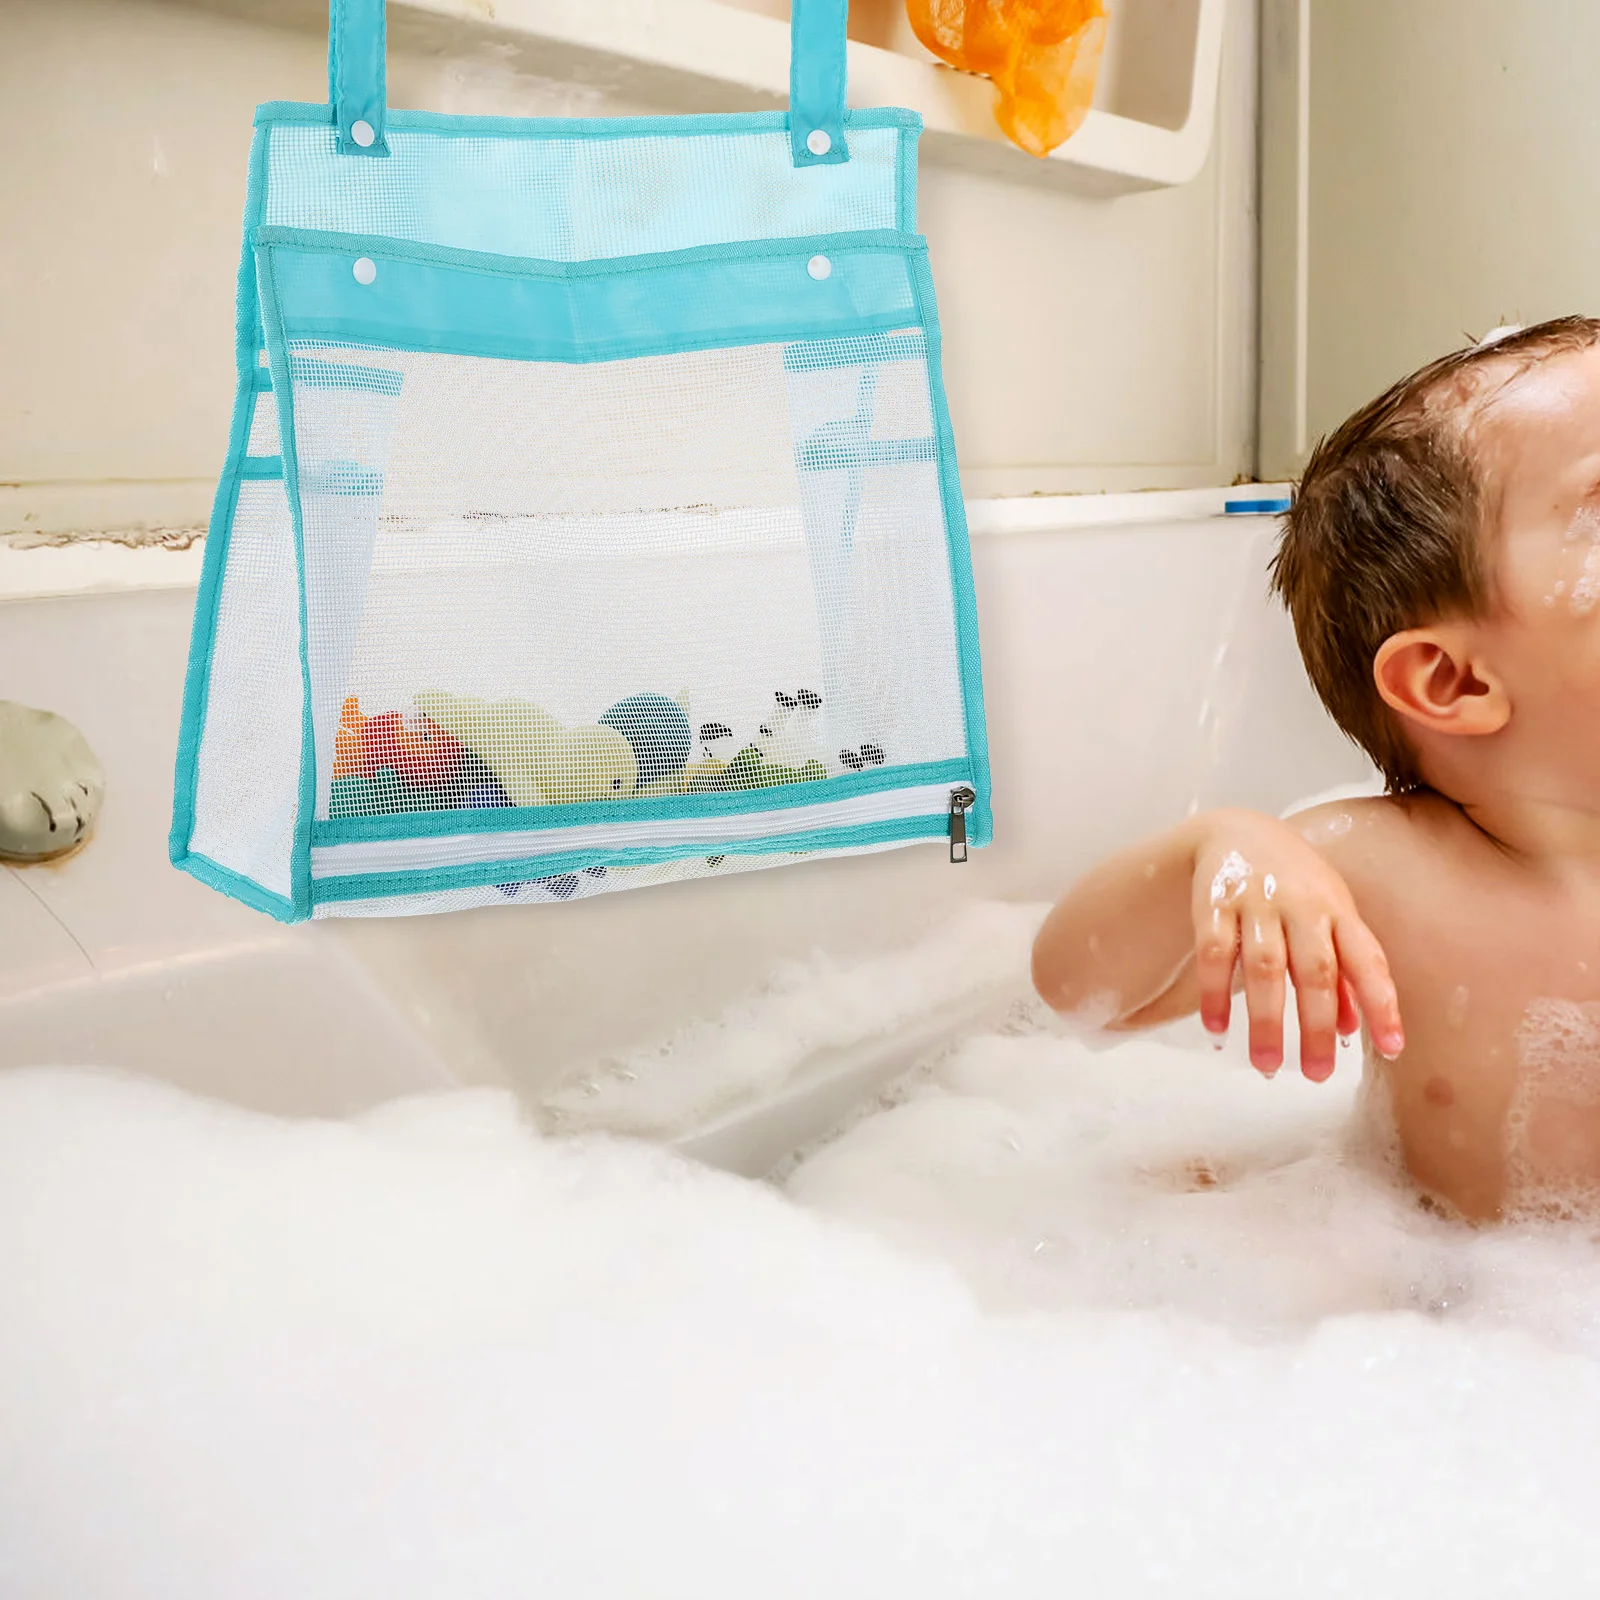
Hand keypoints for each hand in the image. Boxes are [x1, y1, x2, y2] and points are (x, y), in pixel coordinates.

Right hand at [1190, 813, 1402, 1080]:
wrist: (1237, 831)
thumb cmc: (1296, 887)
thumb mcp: (1330, 918)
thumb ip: (1343, 971)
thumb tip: (1352, 1032)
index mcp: (1338, 910)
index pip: (1367, 960)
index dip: (1381, 1004)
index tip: (1392, 1050)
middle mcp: (1301, 903)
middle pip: (1314, 970)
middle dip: (1315, 1026)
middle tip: (1316, 1076)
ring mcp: (1256, 900)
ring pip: (1264, 966)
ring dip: (1265, 1020)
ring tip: (1266, 1066)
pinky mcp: (1213, 901)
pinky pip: (1213, 952)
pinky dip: (1215, 994)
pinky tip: (1217, 1030)